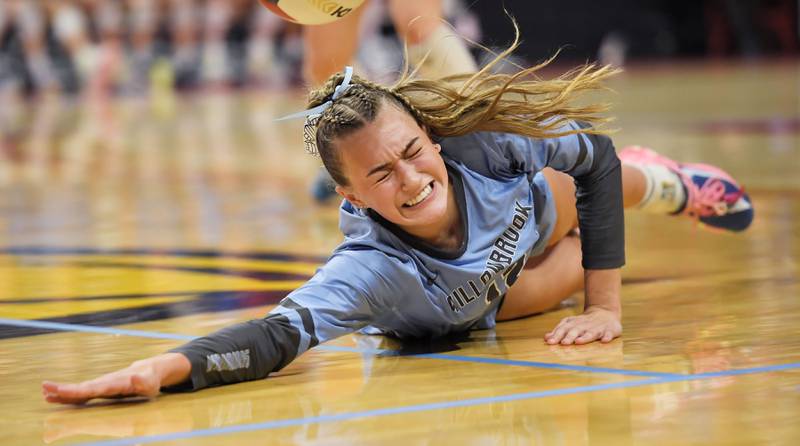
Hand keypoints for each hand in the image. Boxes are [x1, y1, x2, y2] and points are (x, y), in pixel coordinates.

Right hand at [42, 353, 189, 404]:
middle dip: (64, 390)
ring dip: (61, 393)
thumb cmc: (151, 381)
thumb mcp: (151, 383)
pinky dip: (67, 396)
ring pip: (78, 390)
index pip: (95, 388)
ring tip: (43, 392)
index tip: (62, 390)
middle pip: (82, 388)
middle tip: (44, 389)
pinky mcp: (98, 390)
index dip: (79, 390)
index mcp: (115, 383)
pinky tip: (52, 398)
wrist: (148, 371)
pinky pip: (80, 394)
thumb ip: (142, 382)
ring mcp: (100, 386)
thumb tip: (134, 376)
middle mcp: (104, 383)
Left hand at [544, 306, 621, 344]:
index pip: (564, 329)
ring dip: (585, 337)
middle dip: (569, 337)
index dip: (557, 335)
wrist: (605, 312)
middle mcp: (585, 325)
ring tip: (579, 342)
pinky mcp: (610, 330)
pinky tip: (604, 341)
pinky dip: (607, 337)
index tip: (550, 342)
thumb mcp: (570, 324)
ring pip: (591, 333)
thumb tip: (546, 338)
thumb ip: (559, 331)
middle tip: (563, 343)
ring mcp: (597, 328)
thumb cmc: (584, 322)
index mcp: (574, 324)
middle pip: (576, 331)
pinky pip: (609, 333)